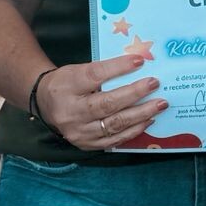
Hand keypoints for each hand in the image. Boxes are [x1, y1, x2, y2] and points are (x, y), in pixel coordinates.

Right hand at [35, 53, 166, 150]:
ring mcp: (79, 132)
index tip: (139, 61)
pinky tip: (148, 119)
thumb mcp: (77, 70)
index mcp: (66, 87)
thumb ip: (102, 70)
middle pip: (107, 103)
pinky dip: (134, 130)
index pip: (94, 75)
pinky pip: (115, 139)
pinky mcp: (87, 144)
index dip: (118, 68)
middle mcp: (71, 112)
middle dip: (135, 93)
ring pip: (114, 124)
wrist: (45, 104)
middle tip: (155, 84)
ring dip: (141, 114)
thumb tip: (138, 65)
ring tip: (160, 104)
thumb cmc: (66, 83)